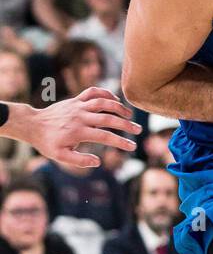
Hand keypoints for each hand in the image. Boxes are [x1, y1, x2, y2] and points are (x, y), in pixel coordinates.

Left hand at [9, 88, 140, 167]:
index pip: (105, 137)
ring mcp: (78, 106)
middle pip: (108, 119)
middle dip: (126, 124)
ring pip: (103, 103)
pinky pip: (93, 92)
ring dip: (119, 108)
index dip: (121, 142)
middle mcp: (80, 117)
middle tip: (138, 130)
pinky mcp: (76, 99)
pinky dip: (106, 93)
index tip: (132, 147)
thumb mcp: (60, 156)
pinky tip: (115, 99)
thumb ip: (79, 161)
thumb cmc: (47, 142)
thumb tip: (98, 162)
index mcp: (78, 132)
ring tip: (129, 115)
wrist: (33, 124)